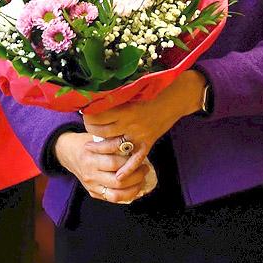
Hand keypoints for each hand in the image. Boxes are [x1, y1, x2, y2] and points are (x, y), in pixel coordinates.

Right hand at [53, 132, 149, 203]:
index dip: (131, 160)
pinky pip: (112, 198)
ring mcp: (91, 185)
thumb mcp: (97, 137)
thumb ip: (112, 142)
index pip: (114, 162)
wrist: (68, 153)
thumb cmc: (87, 142)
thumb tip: (135, 144)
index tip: (141, 155)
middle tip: (145, 168)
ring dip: (133, 188)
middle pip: (117, 180)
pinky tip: (135, 187)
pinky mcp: (93, 193)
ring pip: (116, 193)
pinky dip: (126, 195)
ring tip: (142, 179)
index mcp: (90, 156)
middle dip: (136, 175)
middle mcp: (90, 173)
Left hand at [82, 70, 204, 180]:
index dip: (88, 114)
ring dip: (101, 147)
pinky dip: (128, 168)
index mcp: (125, 107)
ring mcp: (139, 135)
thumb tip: (98, 93)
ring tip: (91, 146)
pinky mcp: (148, 142)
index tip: (84, 110)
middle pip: (102, 131)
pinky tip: (118, 176)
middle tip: (87, 125)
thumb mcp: (134, 87)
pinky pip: (136, 158)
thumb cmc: (155, 86)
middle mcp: (130, 123)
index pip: (98, 115)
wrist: (178, 95)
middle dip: (90, 129)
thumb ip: (118, 93)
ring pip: (114, 146)